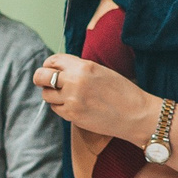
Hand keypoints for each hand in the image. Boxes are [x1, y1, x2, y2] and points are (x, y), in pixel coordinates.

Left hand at [34, 54, 152, 141]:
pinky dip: (60, 106)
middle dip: (41, 78)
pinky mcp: (72, 116)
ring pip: (46, 95)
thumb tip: (57, 69)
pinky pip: (56, 109)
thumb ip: (78, 68)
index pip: (52, 61)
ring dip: (52, 94)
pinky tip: (73, 105)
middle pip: (41, 77)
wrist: (136, 114)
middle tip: (45, 81)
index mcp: (83, 66)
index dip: (49, 65)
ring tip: (65, 95)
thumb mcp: (100, 71)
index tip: (51, 69)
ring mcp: (72, 100)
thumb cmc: (121, 91)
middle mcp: (75, 81)